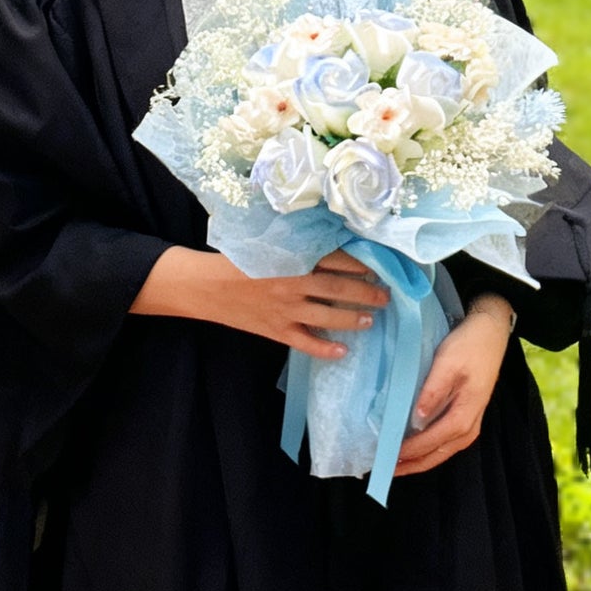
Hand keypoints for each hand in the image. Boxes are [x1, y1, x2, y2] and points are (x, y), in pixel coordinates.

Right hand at [130, 246, 389, 359]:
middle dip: (365, 292)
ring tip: (370, 320)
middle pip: (338, 288)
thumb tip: (332, 238)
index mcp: (292, 257)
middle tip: (385, 295)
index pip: (336, 258)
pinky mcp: (275, 330)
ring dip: (352, 319)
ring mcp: (284, 310)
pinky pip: (305, 343)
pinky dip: (324, 349)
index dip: (360, 263)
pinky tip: (342, 352)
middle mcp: (292, 283)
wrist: (205, 285)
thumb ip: (298, 242)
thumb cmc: (238, 257)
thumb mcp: (269, 242)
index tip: (378, 266)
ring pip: (327, 316)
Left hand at [393, 296, 512, 477]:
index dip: (407, 452)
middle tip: (383, 470)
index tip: (383, 457)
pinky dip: (428, 450)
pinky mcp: (468, 417)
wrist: (491, 332)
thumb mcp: (448, 363)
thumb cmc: (469, 345)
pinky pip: (445, 443)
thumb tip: (416, 421)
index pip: (430, 443)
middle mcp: (469, 428)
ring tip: (394, 463)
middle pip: (436, 455)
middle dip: (410, 465)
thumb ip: (433, 392)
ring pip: (441, 453)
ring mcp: (470, 425)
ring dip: (418, 460)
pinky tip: (414, 447)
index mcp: (463, 416)